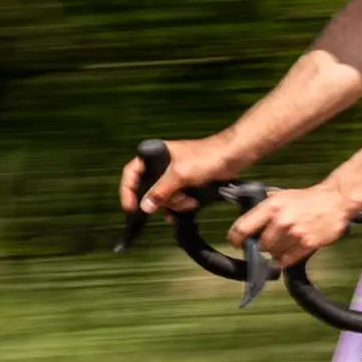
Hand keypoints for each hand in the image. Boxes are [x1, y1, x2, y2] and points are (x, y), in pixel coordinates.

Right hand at [119, 137, 235, 217]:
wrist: (233, 157)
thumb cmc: (208, 156)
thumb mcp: (180, 175)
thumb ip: (161, 191)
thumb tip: (145, 206)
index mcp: (156, 154)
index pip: (132, 173)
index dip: (128, 190)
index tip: (130, 208)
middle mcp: (163, 164)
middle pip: (150, 190)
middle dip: (164, 200)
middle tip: (176, 201)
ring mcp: (175, 175)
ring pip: (165, 198)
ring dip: (177, 204)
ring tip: (190, 200)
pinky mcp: (186, 184)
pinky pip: (177, 200)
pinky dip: (182, 205)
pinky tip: (191, 205)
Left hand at [230, 183, 352, 266]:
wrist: (335, 201)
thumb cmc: (307, 199)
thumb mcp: (281, 195)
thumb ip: (264, 206)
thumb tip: (247, 217)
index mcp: (271, 206)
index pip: (243, 227)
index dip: (236, 238)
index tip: (235, 243)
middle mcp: (280, 220)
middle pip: (261, 245)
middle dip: (263, 246)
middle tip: (269, 242)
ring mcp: (294, 233)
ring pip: (274, 254)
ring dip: (276, 253)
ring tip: (285, 244)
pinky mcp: (307, 244)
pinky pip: (288, 260)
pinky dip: (287, 259)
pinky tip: (291, 250)